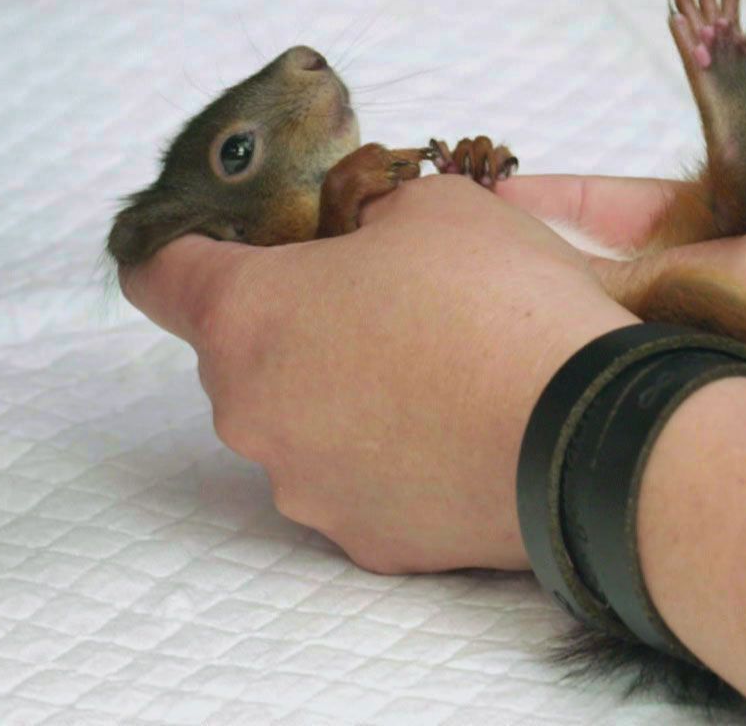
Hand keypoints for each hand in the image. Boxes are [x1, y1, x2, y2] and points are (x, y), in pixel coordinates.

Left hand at [121, 175, 637, 573]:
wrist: (590, 436)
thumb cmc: (502, 306)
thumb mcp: (435, 204)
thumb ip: (367, 210)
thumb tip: (364, 234)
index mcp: (247, 316)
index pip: (155, 272)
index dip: (179, 242)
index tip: (214, 234)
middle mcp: (251, 412)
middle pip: (241, 352)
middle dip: (296, 319)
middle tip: (383, 293)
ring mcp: (304, 486)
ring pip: (300, 421)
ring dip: (346, 391)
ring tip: (439, 368)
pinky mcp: (365, 541)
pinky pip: (359, 480)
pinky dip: (392, 455)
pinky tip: (458, 429)